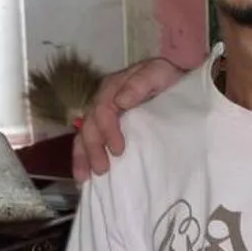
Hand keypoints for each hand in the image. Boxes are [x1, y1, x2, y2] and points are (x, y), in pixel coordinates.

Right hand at [71, 59, 187, 180]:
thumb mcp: (155, 74)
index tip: (118, 150)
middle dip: (92, 149)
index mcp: (111, 88)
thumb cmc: (163, 74)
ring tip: (84, 178)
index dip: (108, 131)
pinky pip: (90, 139)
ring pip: (84, 134)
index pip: (102, 111)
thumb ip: (139, 85)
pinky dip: (85, 156)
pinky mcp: (106, 123)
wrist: (169, 72)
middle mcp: (102, 100)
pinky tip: (86, 173)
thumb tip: (120, 101)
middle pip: (89, 125)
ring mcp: (101, 111)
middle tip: (102, 170)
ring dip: (82, 156)